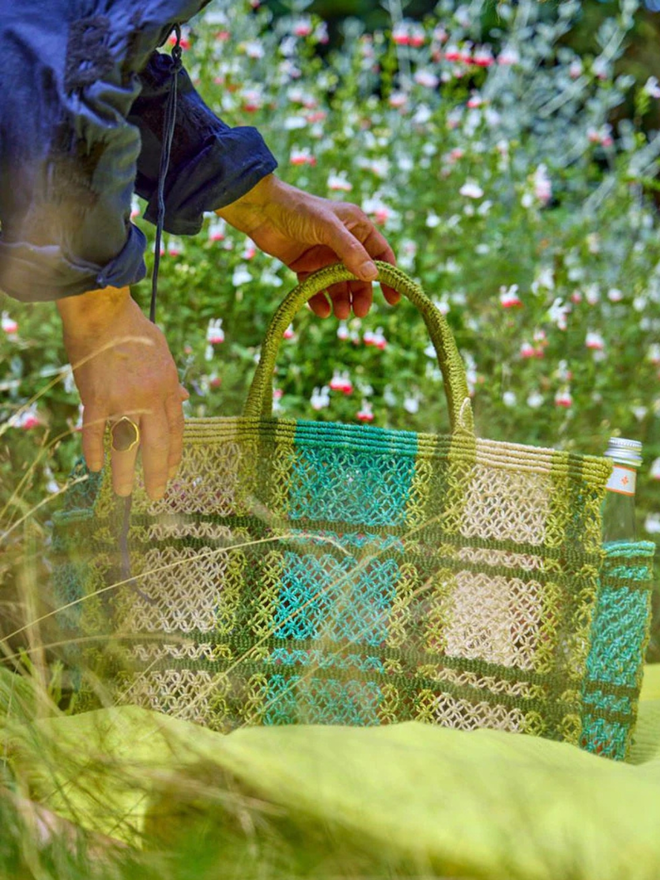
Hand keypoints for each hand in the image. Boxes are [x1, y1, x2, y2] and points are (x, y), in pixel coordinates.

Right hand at [57, 287, 187, 499]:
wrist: (104, 313)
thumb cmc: (134, 329)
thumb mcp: (164, 353)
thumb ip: (172, 381)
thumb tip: (184, 398)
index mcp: (168, 387)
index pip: (176, 430)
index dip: (173, 455)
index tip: (170, 472)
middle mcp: (150, 398)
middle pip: (156, 445)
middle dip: (156, 473)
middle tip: (155, 494)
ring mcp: (122, 400)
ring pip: (127, 445)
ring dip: (125, 472)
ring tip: (124, 493)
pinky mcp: (96, 398)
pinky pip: (96, 432)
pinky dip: (94, 450)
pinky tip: (95, 467)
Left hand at [217, 175, 398, 318]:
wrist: (260, 211)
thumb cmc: (298, 210)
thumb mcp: (328, 228)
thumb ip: (350, 251)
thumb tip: (373, 276)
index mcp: (356, 227)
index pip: (380, 254)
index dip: (389, 276)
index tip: (393, 300)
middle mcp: (343, 242)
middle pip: (360, 275)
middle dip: (361, 294)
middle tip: (359, 313)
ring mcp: (324, 255)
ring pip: (338, 284)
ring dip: (341, 300)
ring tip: (340, 314)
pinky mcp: (305, 265)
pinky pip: (316, 287)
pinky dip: (320, 300)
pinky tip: (321, 311)